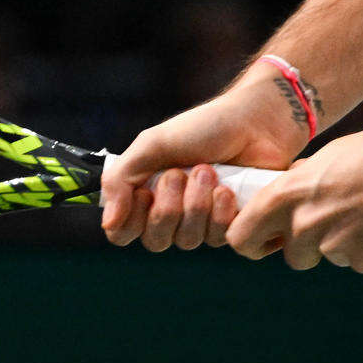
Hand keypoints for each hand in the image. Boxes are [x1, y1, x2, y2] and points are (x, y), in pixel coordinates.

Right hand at [102, 85, 309, 251]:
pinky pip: (219, 239)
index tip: (144, 194)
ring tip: (209, 171)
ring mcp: (203, 221)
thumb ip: (120, 180)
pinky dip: (221, 212)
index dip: (131, 221)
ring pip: (188, 241)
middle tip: (180, 173)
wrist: (255, 121)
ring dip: (197, 204)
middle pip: (156, 241)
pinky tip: (228, 189)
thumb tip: (108, 223)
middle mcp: (173, 214)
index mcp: (146, 194)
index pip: (123, 234)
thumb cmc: (203, 128)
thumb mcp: (152, 144)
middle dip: (168, 208)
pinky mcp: (233, 224)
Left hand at [227, 111, 362, 272]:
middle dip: (308, 245)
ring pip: (330, 257)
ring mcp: (338, 249)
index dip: (251, 240)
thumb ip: (304, 181)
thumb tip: (289, 194)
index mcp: (290, 195)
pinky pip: (360, 261)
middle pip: (292, 255)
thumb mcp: (332, 155)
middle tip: (337, 220)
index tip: (265, 239)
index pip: (241, 237)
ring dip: (343, 243)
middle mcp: (308, 225)